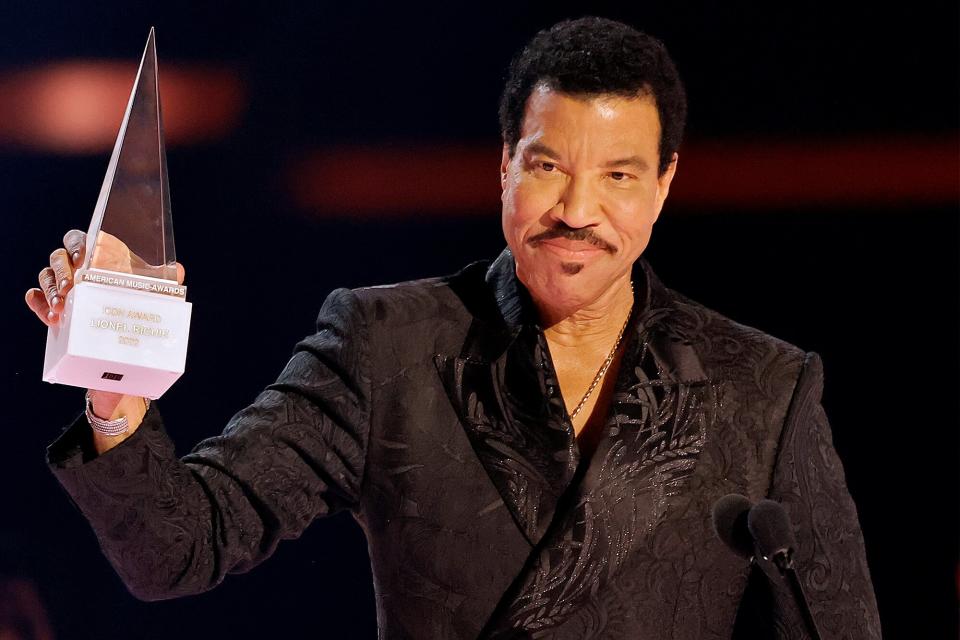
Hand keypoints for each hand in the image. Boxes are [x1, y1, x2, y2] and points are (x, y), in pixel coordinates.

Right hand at [26, 230, 184, 448]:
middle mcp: (76, 270)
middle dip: (62, 272)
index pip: (78, 240)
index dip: (76, 244)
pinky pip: (36, 300)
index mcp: (97, 257)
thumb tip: (178, 269)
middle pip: (58, 258)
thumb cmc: (136, 312)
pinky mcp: (52, 310)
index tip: (82, 259)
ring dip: (50, 290)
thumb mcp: (151, 297)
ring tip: (61, 309)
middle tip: (70, 290)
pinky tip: (45, 312)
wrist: (124, 353)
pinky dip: (37, 303)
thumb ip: (164, 283)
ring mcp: (62, 290)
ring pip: (47, 278)